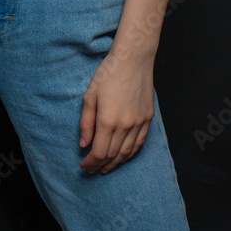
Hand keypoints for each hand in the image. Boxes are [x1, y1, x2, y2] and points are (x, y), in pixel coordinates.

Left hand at [78, 50, 154, 173]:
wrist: (134, 59)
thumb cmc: (109, 73)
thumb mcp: (90, 95)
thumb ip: (86, 122)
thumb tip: (84, 144)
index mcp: (108, 120)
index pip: (99, 152)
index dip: (90, 162)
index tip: (83, 165)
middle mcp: (125, 125)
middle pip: (112, 155)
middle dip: (100, 165)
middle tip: (91, 170)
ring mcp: (139, 123)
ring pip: (127, 153)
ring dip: (115, 163)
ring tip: (105, 168)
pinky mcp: (148, 119)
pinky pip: (139, 144)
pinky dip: (130, 154)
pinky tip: (122, 157)